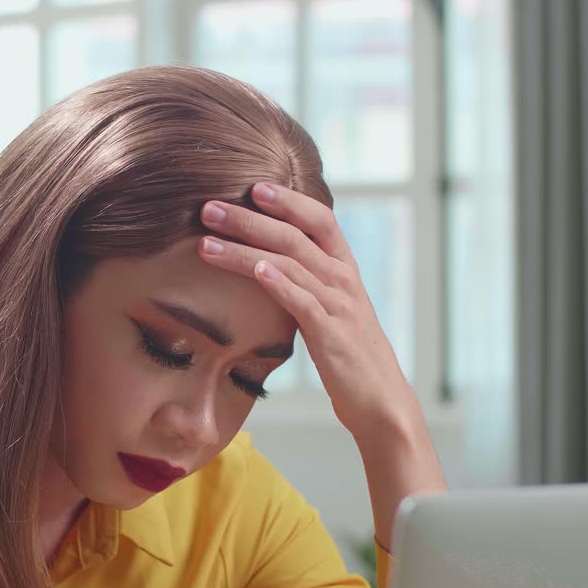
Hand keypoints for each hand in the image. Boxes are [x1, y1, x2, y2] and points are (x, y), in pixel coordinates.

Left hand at [196, 182, 419, 444]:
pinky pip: (302, 300)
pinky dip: (278, 282)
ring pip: (288, 263)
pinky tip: (256, 270)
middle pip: (294, 235)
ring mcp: (338, 304)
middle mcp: (343, 279)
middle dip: (248, 219)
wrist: (380, 401)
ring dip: (243, 249)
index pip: (319, 219)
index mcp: (344, 269)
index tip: (253, 185)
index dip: (287, 200)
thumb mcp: (331, 311)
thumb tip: (271, 266)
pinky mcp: (331, 333)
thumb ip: (308, 284)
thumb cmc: (349, 357)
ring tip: (206, 243)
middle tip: (209, 208)